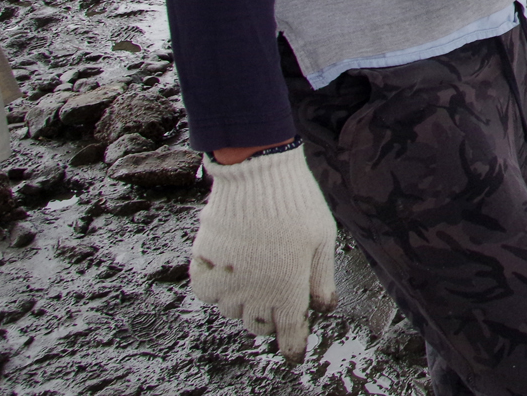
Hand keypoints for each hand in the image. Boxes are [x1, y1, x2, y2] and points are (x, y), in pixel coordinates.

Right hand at [190, 147, 336, 362]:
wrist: (257, 171)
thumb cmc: (297, 202)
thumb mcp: (322, 238)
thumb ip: (321, 277)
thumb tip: (323, 308)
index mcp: (287, 286)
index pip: (289, 331)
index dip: (293, 346)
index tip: (295, 355)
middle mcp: (253, 289)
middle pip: (258, 324)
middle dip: (270, 318)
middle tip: (278, 298)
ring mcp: (225, 277)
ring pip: (231, 310)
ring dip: (244, 303)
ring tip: (256, 277)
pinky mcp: (204, 260)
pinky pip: (205, 291)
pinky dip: (216, 289)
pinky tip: (229, 273)